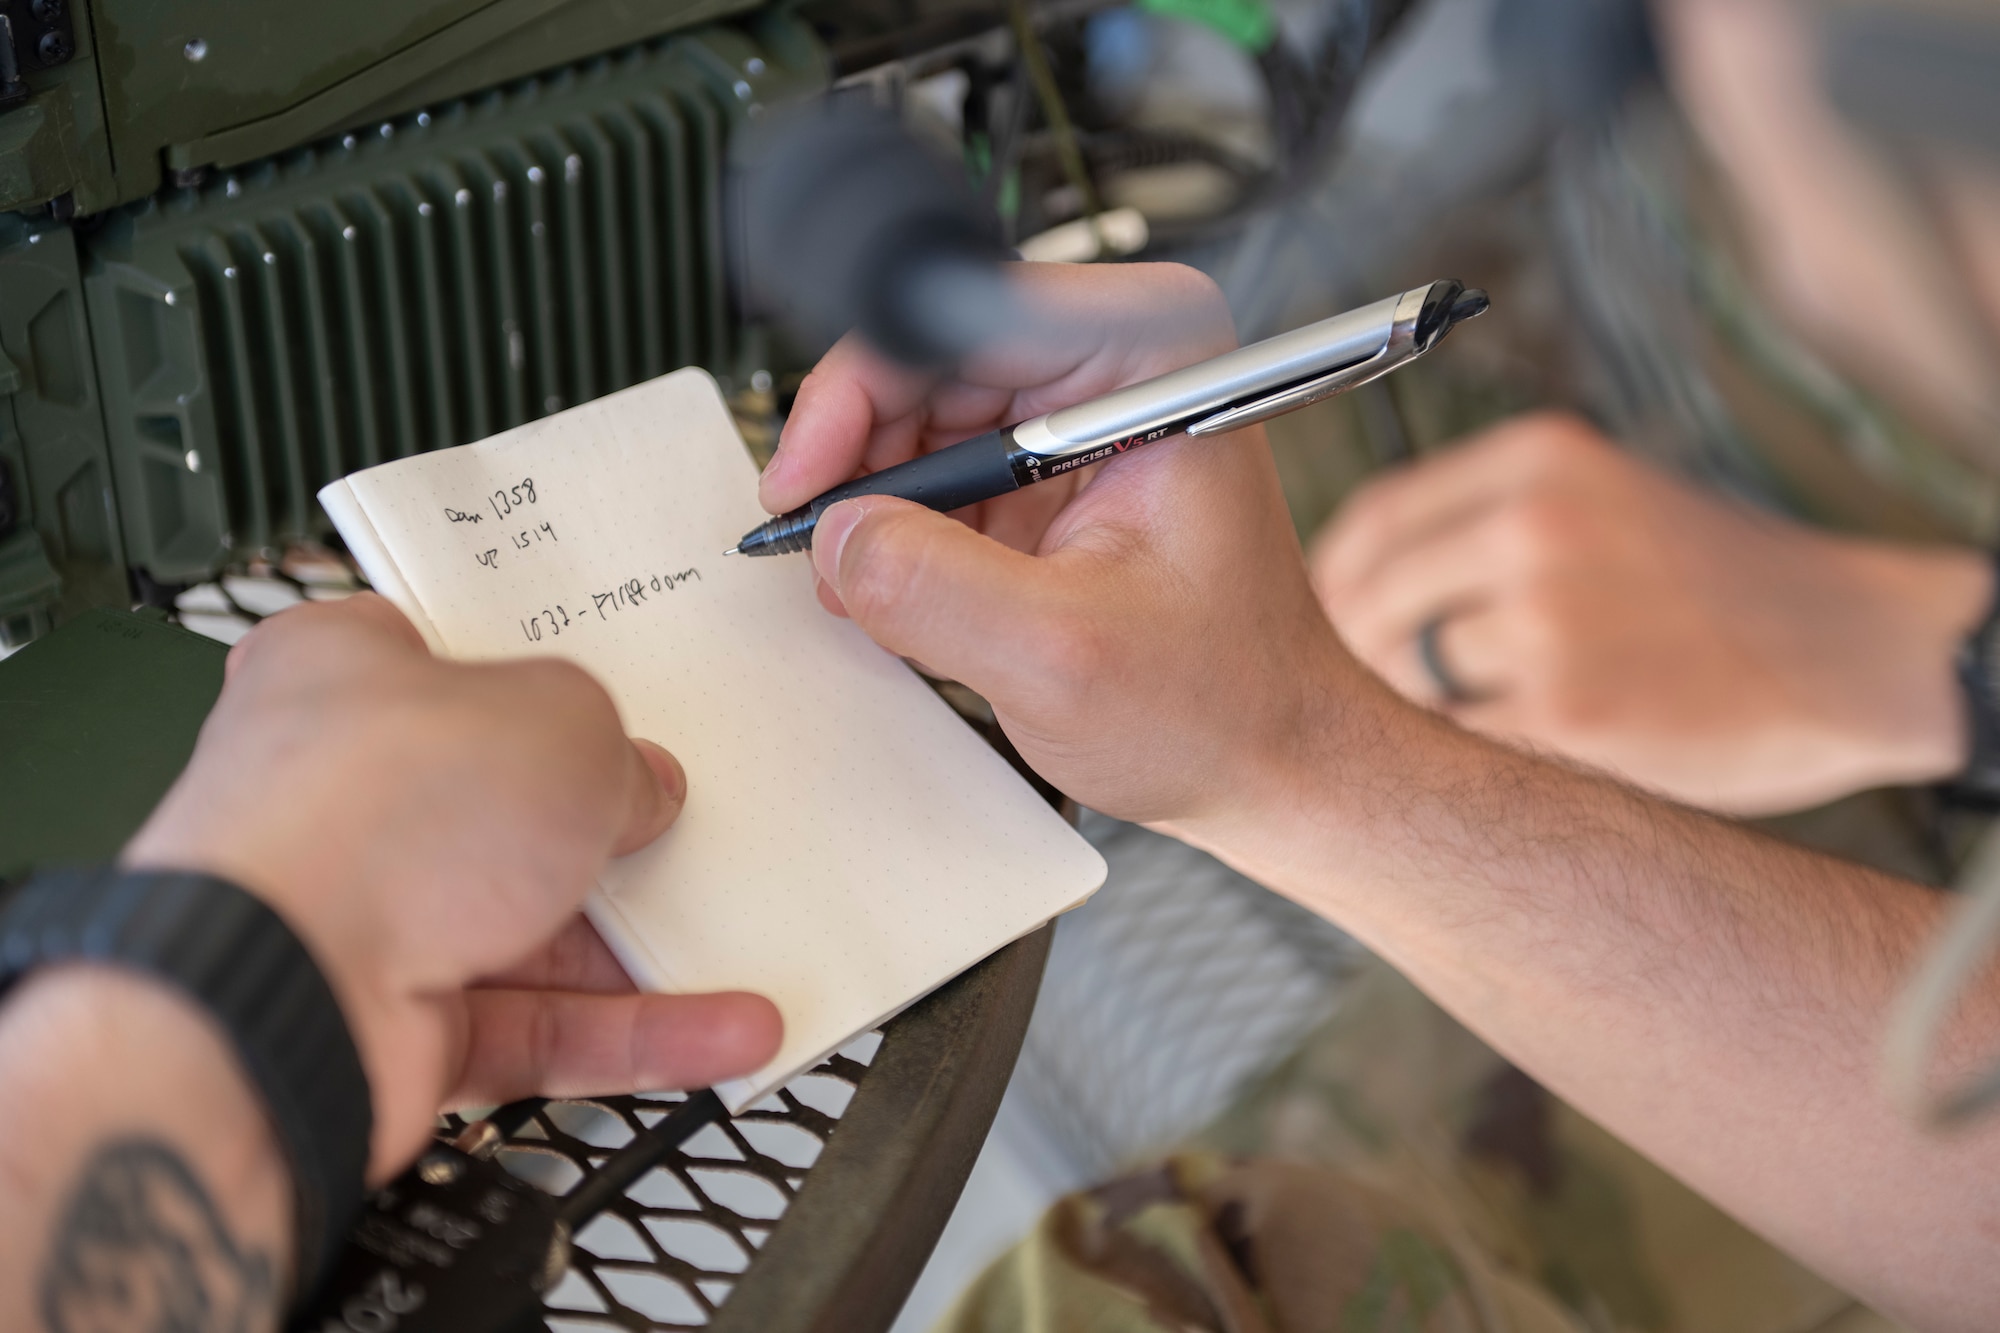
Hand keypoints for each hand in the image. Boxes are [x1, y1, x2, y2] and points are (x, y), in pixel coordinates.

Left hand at [123, 595, 780, 1178]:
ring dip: (642, 946)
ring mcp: (367, 919)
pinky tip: (718, 1028)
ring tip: (738, 937)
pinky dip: (631, 1031)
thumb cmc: (372, 814)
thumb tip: (641, 788)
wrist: (281, 994)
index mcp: (341, 677)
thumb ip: (615, 749)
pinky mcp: (398, 1028)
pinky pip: (539, 1024)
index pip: (442, 655)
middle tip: (682, 819)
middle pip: (504, 805)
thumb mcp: (558, 720)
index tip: (610, 688)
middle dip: (605, 824)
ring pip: (533, 929)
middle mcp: (344, 799)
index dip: (532, 668)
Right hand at [767, 261, 1376, 828]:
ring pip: (922, 412)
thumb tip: (842, 537)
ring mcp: (1085, 415)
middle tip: (819, 538)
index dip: (865, 392)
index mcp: (1156, 356)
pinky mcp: (1056, 469)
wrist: (1266, 763)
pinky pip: (943, 464)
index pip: (963, 315)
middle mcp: (1123, 363)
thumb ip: (937, 588)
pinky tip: (901, 583)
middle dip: (861, 454)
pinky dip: (904, 526)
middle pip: (929, 355)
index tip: (815, 477)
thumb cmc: (1223, 703)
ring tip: (865, 579)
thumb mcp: (1061, 656)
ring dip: (877, 497)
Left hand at [1310, 412, 1992, 813]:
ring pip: (1403, 684)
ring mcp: (1550, 619)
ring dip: (1407, 722)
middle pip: (1367, 607)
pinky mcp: (1573, 712)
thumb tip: (1339, 590)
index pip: (1372, 525)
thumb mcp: (1604, 506)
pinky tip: (1493, 772)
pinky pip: (1460, 745)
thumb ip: (1484, 528)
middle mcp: (1533, 525)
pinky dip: (1464, 765)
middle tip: (1362, 705)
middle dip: (1354, 664)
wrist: (1865, 652)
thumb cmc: (1717, 589)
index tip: (1328, 630)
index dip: (1331, 588)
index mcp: (1536, 460)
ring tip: (1435, 742)